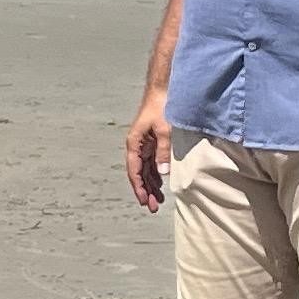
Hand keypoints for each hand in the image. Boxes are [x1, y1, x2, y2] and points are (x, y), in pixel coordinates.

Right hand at [125, 95, 170, 211]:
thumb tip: (162, 173)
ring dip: (150, 185)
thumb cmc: (161, 107)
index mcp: (134, 144)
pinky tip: (160, 185)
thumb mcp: (165, 130)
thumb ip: (163, 152)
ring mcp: (144, 145)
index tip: (144, 201)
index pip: (134, 171)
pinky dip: (155, 175)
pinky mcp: (152, 143)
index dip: (138, 187)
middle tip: (152, 207)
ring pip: (145, 170)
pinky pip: (151, 163)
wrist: (162, 91)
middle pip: (138, 174)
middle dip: (145, 191)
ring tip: (158, 200)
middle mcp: (137, 147)